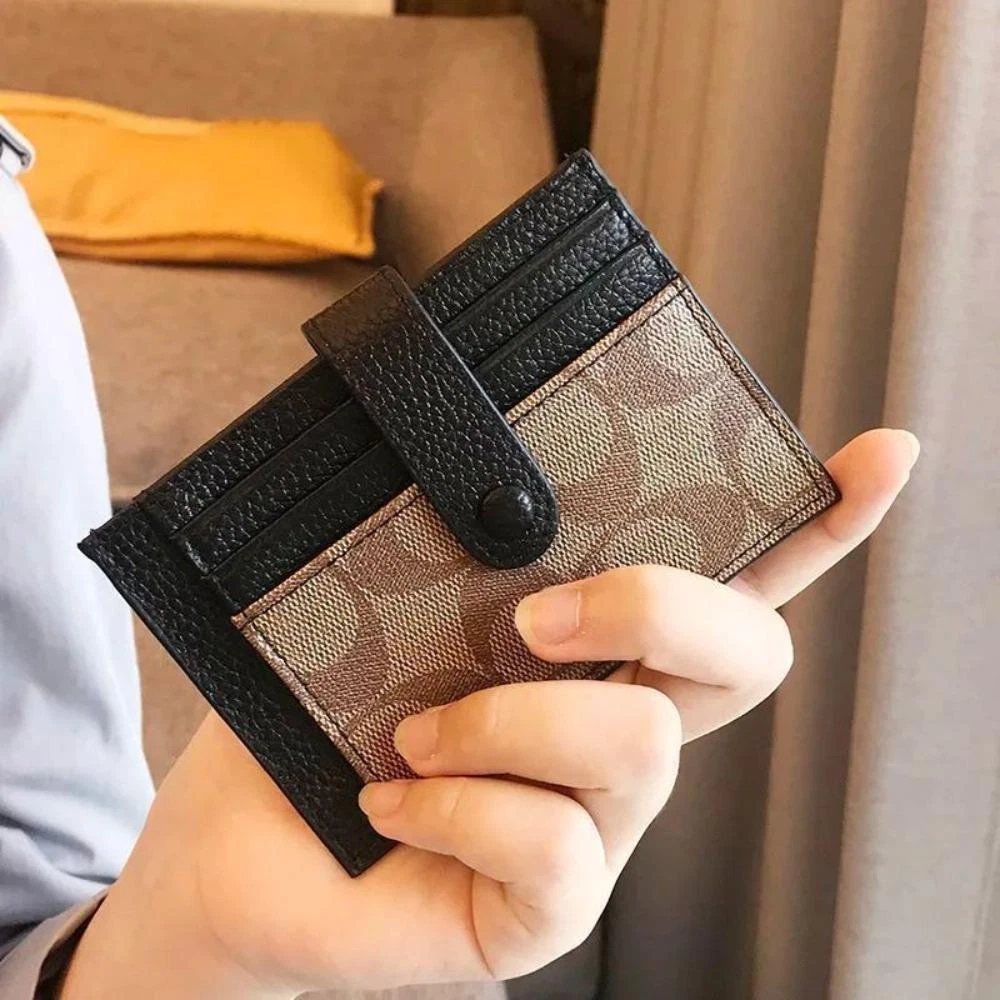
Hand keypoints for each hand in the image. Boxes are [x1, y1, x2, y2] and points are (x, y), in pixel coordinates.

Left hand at [60, 429, 918, 998]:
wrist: (238, 845)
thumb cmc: (314, 707)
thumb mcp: (388, 607)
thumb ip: (456, 558)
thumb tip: (491, 480)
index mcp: (599, 650)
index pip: (734, 583)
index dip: (821, 528)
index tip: (881, 456)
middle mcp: (621, 730)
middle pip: (744, 653)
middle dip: (657, 608)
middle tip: (533, 618)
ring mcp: (597, 829)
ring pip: (642, 746)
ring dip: (517, 718)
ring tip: (418, 727)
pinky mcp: (549, 913)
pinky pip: (558, 848)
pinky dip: (463, 806)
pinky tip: (392, 797)